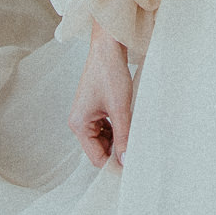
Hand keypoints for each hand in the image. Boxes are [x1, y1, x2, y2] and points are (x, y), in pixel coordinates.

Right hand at [68, 22, 133, 168]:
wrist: (108, 48)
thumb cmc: (110, 74)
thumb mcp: (120, 109)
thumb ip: (123, 137)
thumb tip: (126, 161)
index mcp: (79, 125)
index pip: (96, 157)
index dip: (113, 163)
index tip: (132, 166)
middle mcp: (78, 122)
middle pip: (99, 149)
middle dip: (117, 150)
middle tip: (137, 149)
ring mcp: (86, 115)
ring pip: (104, 139)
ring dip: (118, 138)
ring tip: (133, 131)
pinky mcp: (93, 109)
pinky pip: (105, 128)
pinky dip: (117, 128)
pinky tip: (128, 122)